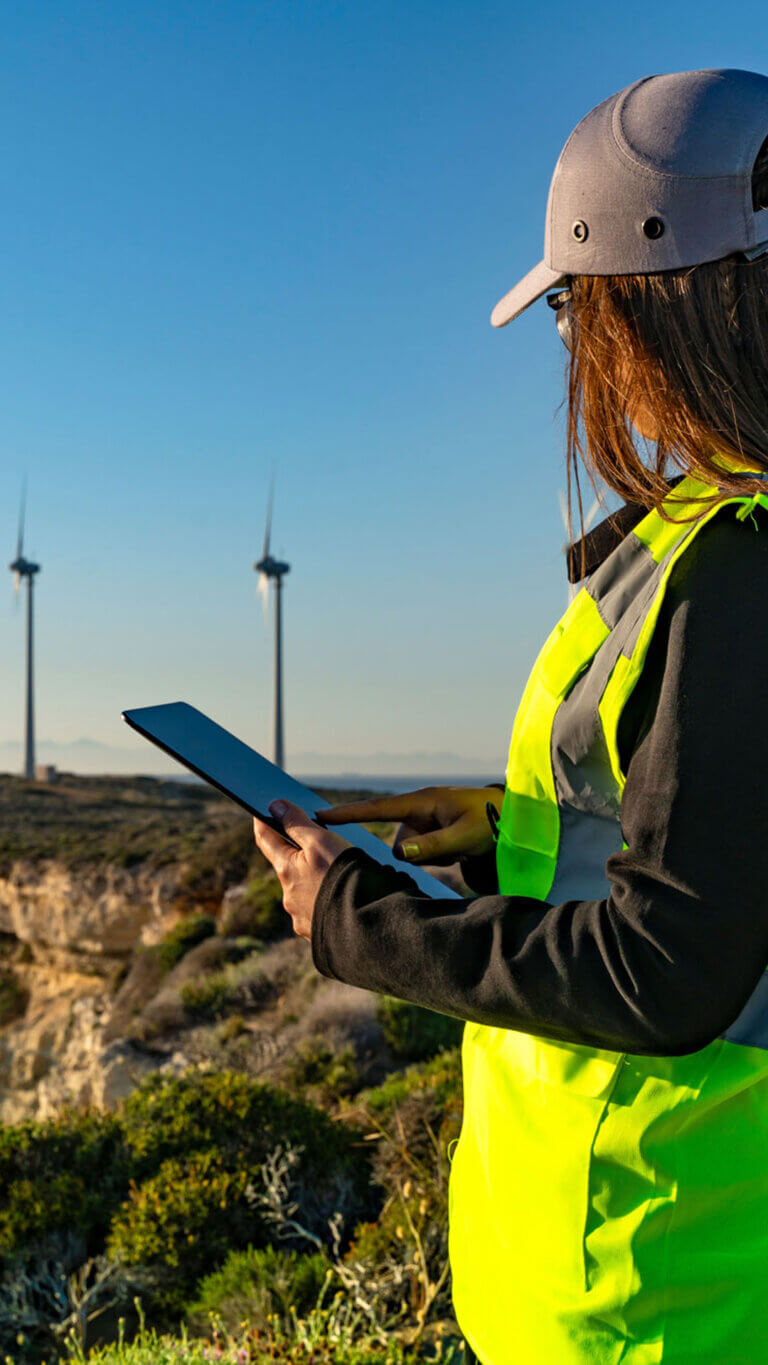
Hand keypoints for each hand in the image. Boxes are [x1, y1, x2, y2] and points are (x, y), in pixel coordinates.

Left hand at [253, 800, 350, 940]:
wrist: (365, 923)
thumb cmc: (342, 877)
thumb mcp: (320, 841)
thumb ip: (297, 823)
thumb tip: (276, 806)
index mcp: (286, 870)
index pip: (265, 839)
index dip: (262, 822)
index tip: (262, 809)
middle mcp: (289, 895)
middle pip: (288, 866)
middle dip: (297, 855)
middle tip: (313, 841)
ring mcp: (302, 916)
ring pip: (304, 890)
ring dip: (314, 880)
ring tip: (335, 873)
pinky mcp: (318, 932)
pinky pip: (318, 911)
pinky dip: (326, 901)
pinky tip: (342, 898)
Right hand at [316, 785, 502, 865]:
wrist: (513, 817)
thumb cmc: (490, 821)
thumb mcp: (463, 836)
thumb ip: (431, 846)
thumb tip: (398, 853)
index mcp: (421, 801)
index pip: (376, 809)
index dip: (347, 814)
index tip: (319, 816)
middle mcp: (419, 808)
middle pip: (399, 841)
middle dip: (420, 852)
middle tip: (451, 849)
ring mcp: (425, 820)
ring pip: (412, 851)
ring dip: (432, 857)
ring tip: (460, 849)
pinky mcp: (432, 831)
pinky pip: (423, 852)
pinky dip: (439, 856)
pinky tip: (460, 851)